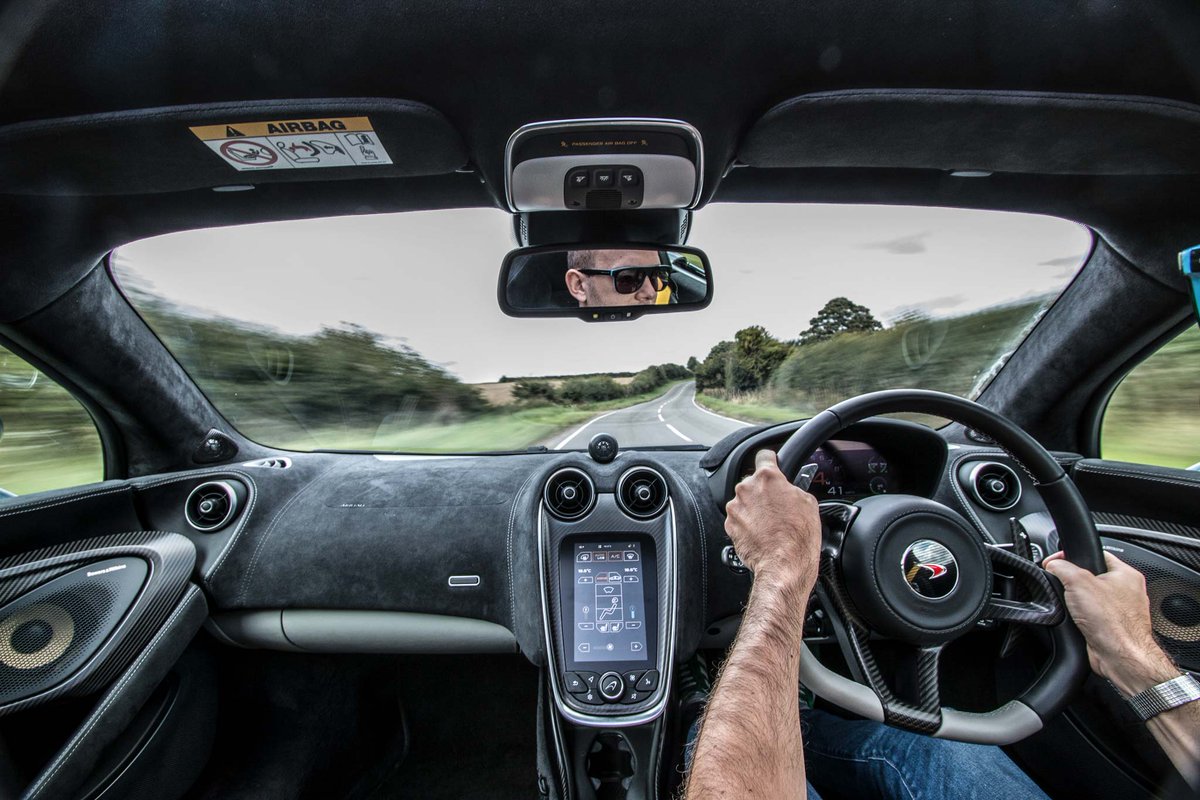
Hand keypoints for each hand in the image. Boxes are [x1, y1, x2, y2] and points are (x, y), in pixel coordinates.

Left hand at [724, 449, 820, 590]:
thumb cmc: (798, 537)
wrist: (783, 565)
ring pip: (745, 502)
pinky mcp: (730, 525)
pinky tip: (762, 533)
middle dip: (764, 492)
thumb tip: (790, 489)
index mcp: (767, 478)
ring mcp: (736, 508)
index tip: (772, 463)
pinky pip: (739, 519)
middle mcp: (747, 489)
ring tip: (771, 524)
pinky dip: (747, 524)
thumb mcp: (809, 504)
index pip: (764, 456)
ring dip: (755, 509)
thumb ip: (794, 489)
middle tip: (778, 507)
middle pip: (754, 482)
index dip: (771, 460)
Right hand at [1043, 550, 1176, 695]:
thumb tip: (1053, 566)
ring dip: (1077, 603)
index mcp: (1126, 574)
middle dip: (1074, 582)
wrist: (1120, 656)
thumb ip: (1062, 567)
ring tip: (1074, 608)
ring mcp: (1121, 611)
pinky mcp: (1112, 627)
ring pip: (1089, 598)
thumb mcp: (1078, 582)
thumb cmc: (1113, 623)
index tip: (1057, 562)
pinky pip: (1090, 616)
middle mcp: (1127, 592)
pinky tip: (1078, 622)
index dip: (1073, 555)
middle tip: (1065, 586)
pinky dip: (1081, 618)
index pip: (1097, 554)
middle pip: (1091, 577)